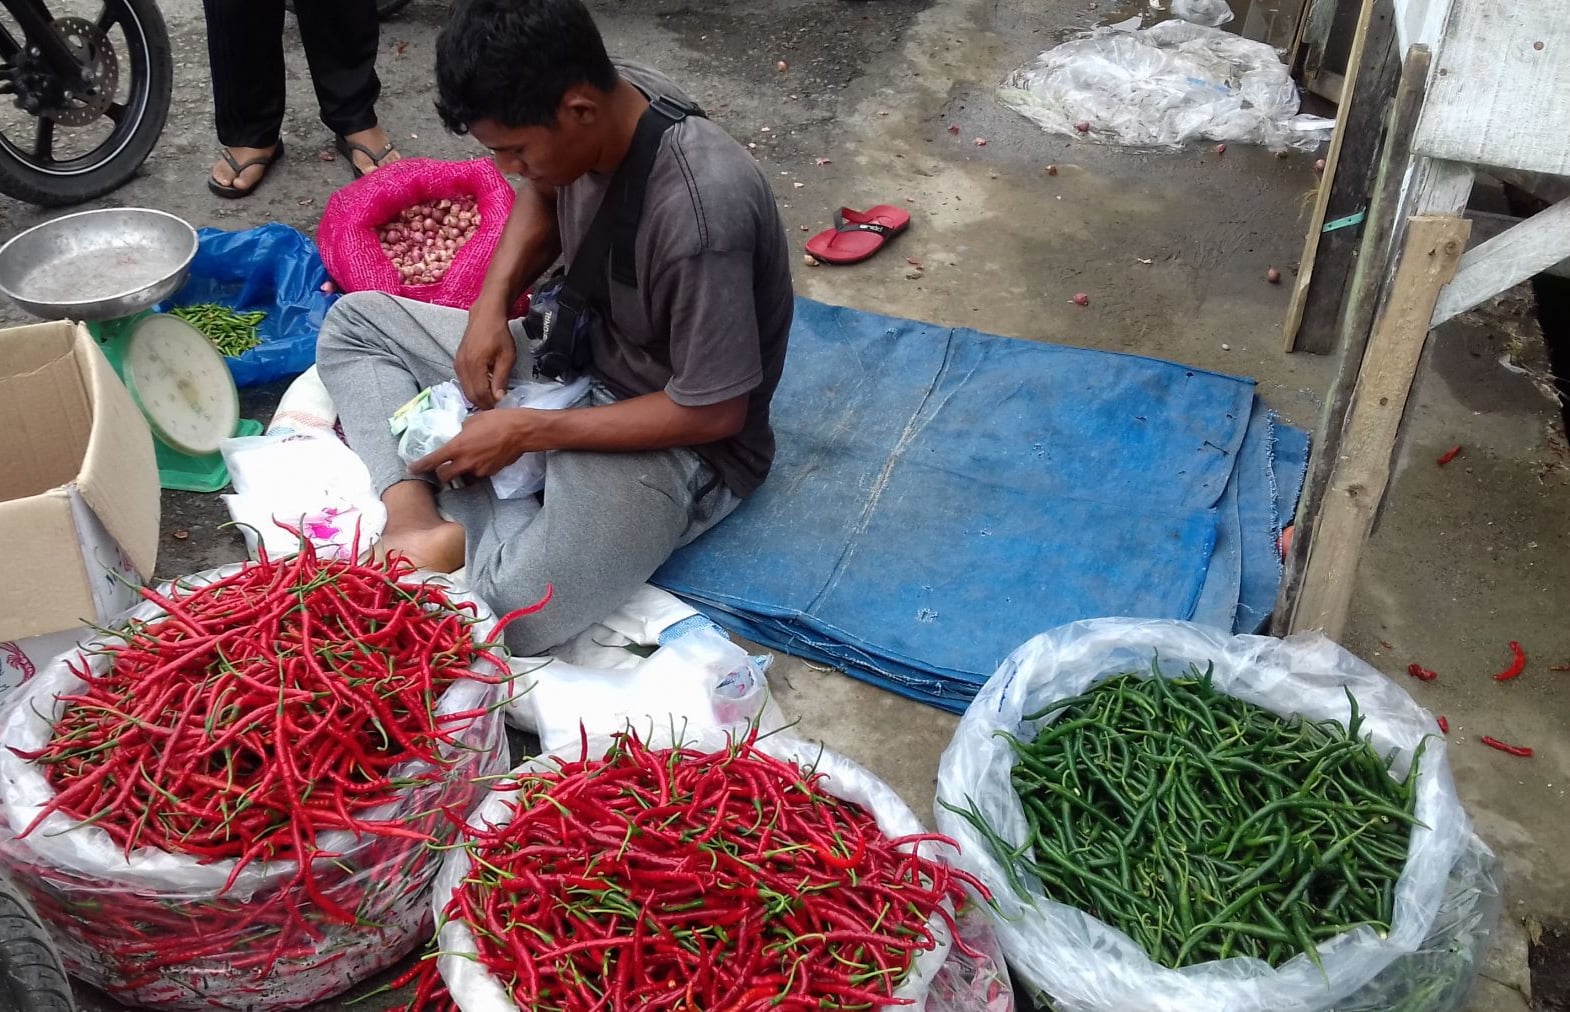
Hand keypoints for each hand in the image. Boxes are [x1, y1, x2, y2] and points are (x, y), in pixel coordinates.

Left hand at [410, 409, 535, 483]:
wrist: (520, 431)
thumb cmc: (496, 421)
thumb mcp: (472, 420)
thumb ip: (461, 431)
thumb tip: (459, 433)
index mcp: (457, 447)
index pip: (432, 461)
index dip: (419, 467)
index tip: (412, 470)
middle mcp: (466, 462)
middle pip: (444, 476)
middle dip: (440, 474)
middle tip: (441, 468)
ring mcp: (479, 470)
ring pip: (463, 475)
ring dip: (461, 470)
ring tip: (469, 458)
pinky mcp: (491, 473)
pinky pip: (478, 473)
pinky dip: (477, 467)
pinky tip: (484, 457)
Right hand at [454, 303, 516, 409]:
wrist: (485, 316)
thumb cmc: (499, 334)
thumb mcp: (507, 357)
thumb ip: (501, 378)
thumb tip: (499, 398)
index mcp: (474, 365)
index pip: (480, 394)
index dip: (490, 403)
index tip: (502, 406)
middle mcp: (462, 366)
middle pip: (470, 395)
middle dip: (484, 403)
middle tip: (498, 405)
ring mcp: (458, 364)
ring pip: (466, 390)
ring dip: (478, 396)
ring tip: (493, 396)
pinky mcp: (457, 362)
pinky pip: (464, 382)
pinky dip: (473, 388)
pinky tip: (485, 386)